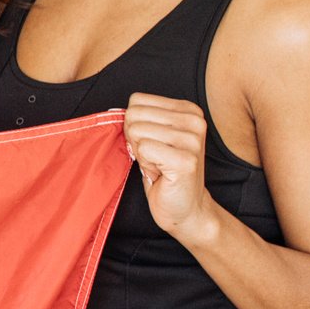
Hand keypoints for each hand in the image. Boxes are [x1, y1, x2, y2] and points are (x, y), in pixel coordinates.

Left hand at [123, 92, 217, 244]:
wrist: (186, 208)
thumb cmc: (165, 172)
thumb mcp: (154, 136)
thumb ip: (141, 118)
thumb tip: (115, 112)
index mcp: (188, 110)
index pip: (137, 100)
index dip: (134, 125)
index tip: (152, 143)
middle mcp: (195, 120)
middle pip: (134, 115)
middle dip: (135, 139)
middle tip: (154, 157)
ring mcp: (192, 140)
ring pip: (137, 132)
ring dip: (142, 154)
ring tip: (159, 165)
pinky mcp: (186, 160)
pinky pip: (144, 149)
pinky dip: (145, 165)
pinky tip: (161, 173)